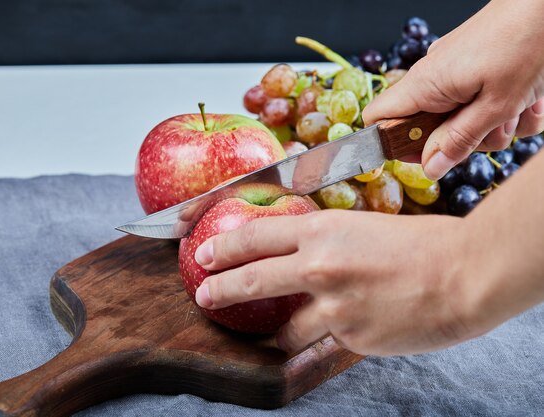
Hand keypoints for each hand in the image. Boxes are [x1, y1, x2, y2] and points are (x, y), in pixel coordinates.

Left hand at [194, 210, 482, 354]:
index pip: (256, 235)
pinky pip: (323, 341)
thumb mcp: (365, 226)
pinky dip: (324, 338)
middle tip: (205, 295)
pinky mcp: (349, 336)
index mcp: (323, 229)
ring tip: (279, 333)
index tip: (206, 255)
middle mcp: (319, 265)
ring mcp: (332, 305)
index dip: (225, 246)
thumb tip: (303, 249)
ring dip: (278, 332)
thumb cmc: (425, 243)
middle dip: (220, 289)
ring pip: (284, 328)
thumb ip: (328, 240)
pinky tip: (340, 331)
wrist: (465, 275)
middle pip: (251, 279)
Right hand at [363, 0, 543, 179]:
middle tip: (493, 131)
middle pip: (428, 127)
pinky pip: (481, 102)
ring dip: (494, 126)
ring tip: (519, 110)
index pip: (377, 119)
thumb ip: (459, 140)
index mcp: (424, 85)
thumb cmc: (526, 42)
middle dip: (463, 139)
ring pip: (461, 118)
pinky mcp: (475, 66)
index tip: (424, 158)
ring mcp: (454, 71)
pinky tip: (527, 100)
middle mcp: (432, 77)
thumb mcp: (495, 106)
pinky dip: (506, 108)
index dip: (393, 145)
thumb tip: (429, 168)